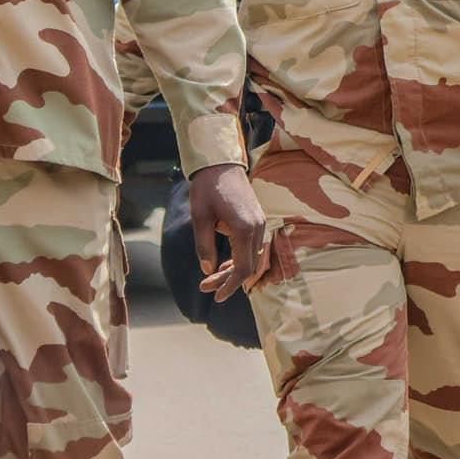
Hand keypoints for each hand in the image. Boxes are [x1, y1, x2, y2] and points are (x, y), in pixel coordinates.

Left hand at [188, 163, 268, 302]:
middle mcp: (258, 227)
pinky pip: (250, 246)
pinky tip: (223, 265)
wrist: (219, 162)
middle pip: (248, 265)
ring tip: (210, 280)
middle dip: (227, 280)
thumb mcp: (200, 218)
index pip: (242, 268)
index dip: (230, 285)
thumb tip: (208, 271)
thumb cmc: (207, 187)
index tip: (216, 296)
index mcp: (245, 228)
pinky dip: (238, 258)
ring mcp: (259, 223)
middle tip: (205, 288)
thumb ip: (204, 246)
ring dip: (232, 270)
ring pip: (250, 257)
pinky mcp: (256, 219)